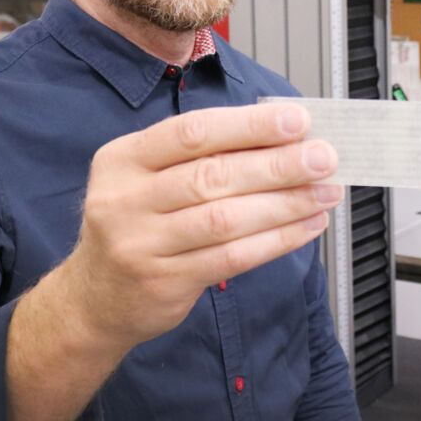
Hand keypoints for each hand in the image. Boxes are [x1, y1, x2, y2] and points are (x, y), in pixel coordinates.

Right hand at [58, 102, 343, 349]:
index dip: (249, 125)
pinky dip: (277, 239)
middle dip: (278, 165)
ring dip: (286, 203)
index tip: (297, 120)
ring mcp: (141, 244)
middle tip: (324, 157)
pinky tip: (306, 226)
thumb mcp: (148, 178)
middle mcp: (125, 199)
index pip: (192, 132)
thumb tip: (283, 135)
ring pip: (227, 218)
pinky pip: (232, 257)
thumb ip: (204, 156)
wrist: (95, 299)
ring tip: (326, 192)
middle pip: (213, 175)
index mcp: (123, 159)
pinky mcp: (164, 282)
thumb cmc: (138, 225)